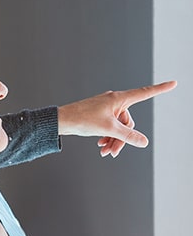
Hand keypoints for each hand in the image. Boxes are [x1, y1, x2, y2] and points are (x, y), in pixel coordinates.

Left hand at [57, 81, 176, 157]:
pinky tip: (101, 146)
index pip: (144, 93)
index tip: (174, 83)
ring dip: (114, 140)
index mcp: (118, 98)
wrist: (62, 120)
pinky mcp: (99, 114)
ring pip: (118, 127)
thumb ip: (128, 136)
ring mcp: (106, 108)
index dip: (160, 89)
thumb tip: (144, 142)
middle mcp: (114, 100)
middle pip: (128, 122)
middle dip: (122, 138)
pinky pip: (110, 126)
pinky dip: (107, 137)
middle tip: (112, 152)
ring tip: (105, 152)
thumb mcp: (108, 129)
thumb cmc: (83, 119)